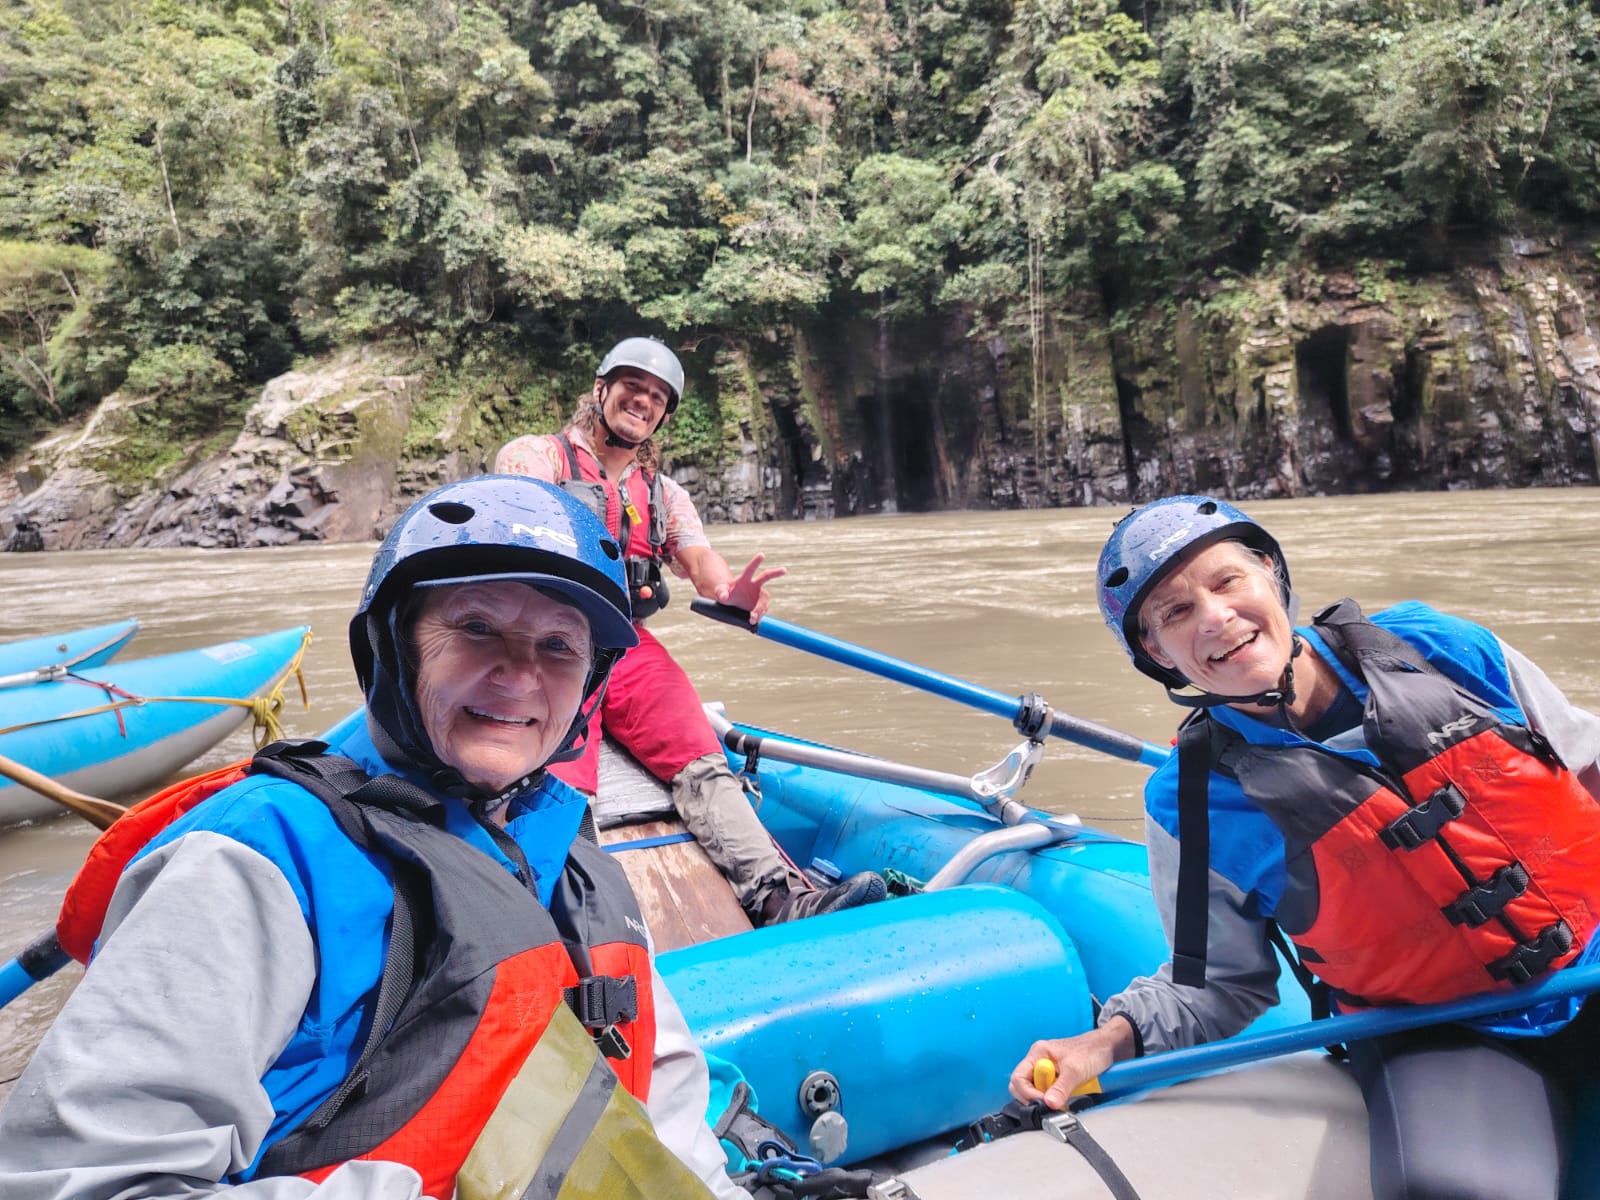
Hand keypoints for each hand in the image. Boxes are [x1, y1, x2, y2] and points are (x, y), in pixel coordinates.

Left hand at [715, 553, 786, 621]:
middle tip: (784, 570)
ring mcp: (758, 595)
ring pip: (764, 601)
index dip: (756, 562)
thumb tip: (724, 596)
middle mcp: (755, 584)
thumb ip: (721, 593)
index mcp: (745, 579)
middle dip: (776, 573)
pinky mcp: (760, 605)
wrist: (731, 601)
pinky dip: (759, 616)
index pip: (750, 569)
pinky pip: (762, 611)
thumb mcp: (720, 592)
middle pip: (766, 577)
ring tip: (752, 618)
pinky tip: (753, 621)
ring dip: (760, 609)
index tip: (762, 555)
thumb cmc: (724, 593)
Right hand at [1008, 1020, 1132, 1110]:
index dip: (1027, 1093)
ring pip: (1035, 1090)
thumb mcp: (1075, 1070)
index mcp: (1038, 1053)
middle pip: (1022, 1085)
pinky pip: (1047, 1092)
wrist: (1107, 1048)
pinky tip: (1064, 1097)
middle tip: (1049, 1103)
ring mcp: (1047, 1070)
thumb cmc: (1092, 1050)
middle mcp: (1039, 1061)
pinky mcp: (1055, 1078)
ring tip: (1061, 1098)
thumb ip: (1061, 1088)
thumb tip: (1048, 1104)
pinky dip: (1053, 1098)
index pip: (1018, 1077)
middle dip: (1033, 1097)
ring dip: (1045, 1098)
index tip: (1042, 1101)